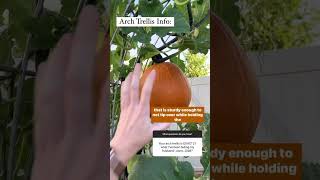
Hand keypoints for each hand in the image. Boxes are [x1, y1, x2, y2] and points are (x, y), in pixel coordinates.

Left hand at [32, 6, 106, 179]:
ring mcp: (52, 142)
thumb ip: (118, 154)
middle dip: (81, 46)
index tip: (105, 39)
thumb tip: (128, 125)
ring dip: (61, 59)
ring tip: (71, 35)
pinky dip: (45, 82)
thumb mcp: (111, 178)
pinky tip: (51, 67)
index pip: (98, 96)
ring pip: (52, 92)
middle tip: (89, 16)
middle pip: (74, 84)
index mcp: (96, 149)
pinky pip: (41, 108)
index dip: (101, 63)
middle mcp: (73, 139)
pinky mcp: (40, 148)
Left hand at [110, 64, 169, 165]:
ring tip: (131, 70)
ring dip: (128, 78)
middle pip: (133, 86)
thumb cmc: (138, 138)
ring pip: (126, 89)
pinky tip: (124, 83)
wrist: (123, 144)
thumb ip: (164, 124)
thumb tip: (173, 119)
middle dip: (135, 74)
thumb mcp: (154, 132)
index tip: (153, 71)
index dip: (149, 81)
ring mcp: (126, 107)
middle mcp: (133, 106)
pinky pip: (122, 95)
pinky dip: (123, 87)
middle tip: (138, 64)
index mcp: (142, 110)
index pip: (146, 92)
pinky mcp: (122, 109)